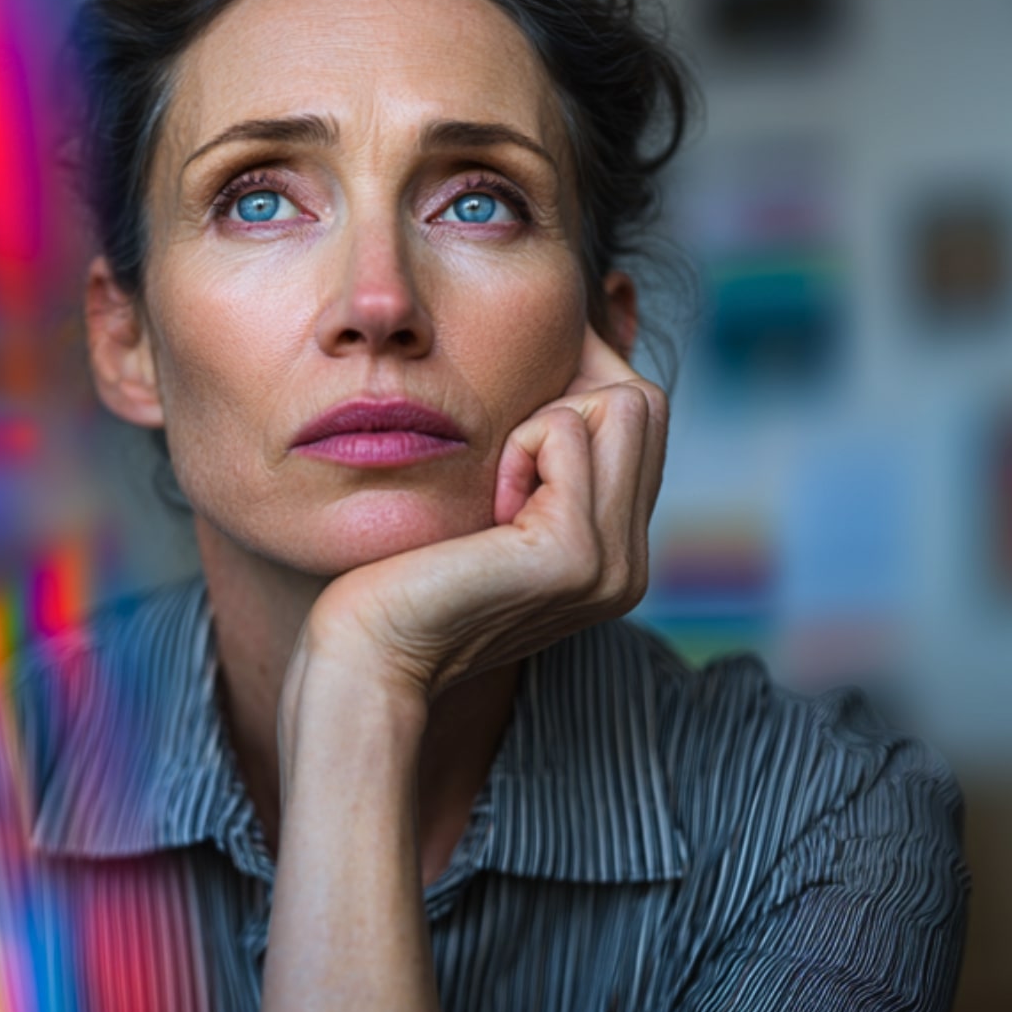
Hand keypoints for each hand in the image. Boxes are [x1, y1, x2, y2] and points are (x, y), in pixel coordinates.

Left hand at [299, 324, 668, 704]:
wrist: (368, 655)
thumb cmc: (404, 572)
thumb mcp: (493, 510)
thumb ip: (545, 466)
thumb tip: (568, 356)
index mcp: (617, 557)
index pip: (642, 421)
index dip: (578, 388)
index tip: (514, 418)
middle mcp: (630, 566)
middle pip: (643, 402)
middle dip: (569, 397)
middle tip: (503, 461)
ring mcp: (612, 565)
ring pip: (621, 403)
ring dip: (544, 421)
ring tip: (496, 488)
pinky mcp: (575, 554)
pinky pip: (567, 432)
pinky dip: (519, 444)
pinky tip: (486, 506)